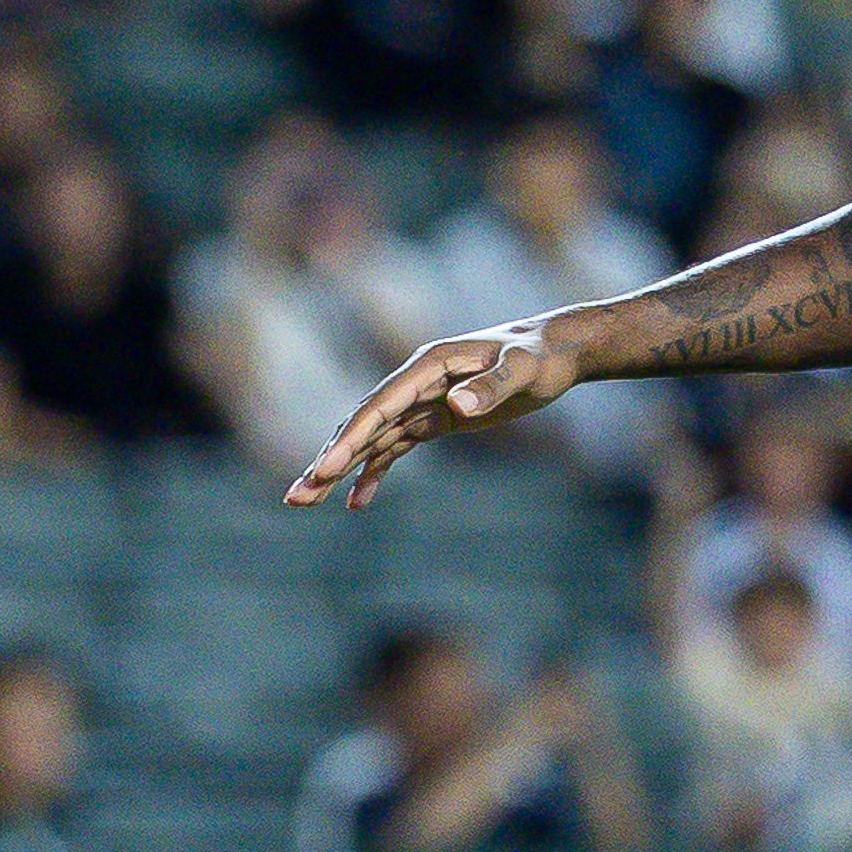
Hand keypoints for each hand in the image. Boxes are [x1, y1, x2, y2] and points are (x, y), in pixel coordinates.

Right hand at [283, 323, 578, 507]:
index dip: (349, 439)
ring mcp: (423, 400)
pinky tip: (356, 501)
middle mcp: (416, 381)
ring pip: (371, 438)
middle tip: (296, 497)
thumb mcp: (522, 371)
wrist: (556, 350)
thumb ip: (491, 387)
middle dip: (328, 461)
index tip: (324, 470)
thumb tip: (456, 406)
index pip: (378, 406)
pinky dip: (374, 471)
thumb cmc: (540, 356)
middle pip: (362, 424)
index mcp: (427, 365)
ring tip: (305, 501)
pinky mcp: (436, 416)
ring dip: (339, 469)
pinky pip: (395, 446)